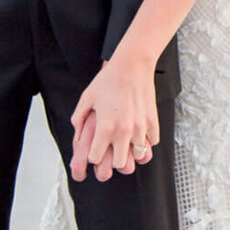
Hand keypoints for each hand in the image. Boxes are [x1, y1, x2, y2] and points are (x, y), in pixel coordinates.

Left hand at [70, 51, 158, 183]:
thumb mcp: (87, 98)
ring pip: (137, 156)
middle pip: (119, 164)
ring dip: (131, 151)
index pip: (96, 158)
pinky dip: (145, 141)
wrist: (132, 65)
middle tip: (112, 148)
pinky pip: (151, 143)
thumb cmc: (108, 80)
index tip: (96, 148)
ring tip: (127, 141)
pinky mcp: (152, 122)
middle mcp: (123, 130)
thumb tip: (77, 136)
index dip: (94, 155)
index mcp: (105, 126)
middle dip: (113, 159)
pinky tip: (139, 132)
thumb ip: (78, 119)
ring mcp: (140, 128)